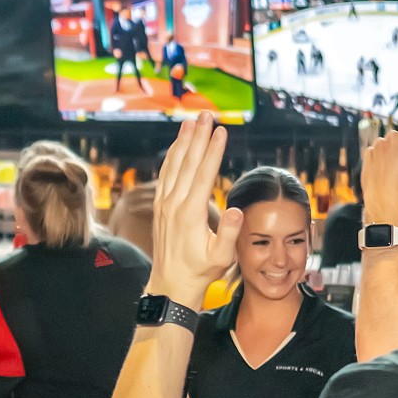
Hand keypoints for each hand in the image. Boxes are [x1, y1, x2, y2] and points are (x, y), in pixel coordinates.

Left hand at [146, 112, 242, 307]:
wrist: (172, 284)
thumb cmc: (201, 272)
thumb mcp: (221, 258)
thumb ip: (229, 233)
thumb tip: (237, 210)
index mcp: (190, 212)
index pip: (204, 173)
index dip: (213, 150)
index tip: (221, 130)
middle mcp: (174, 203)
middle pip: (188, 162)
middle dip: (198, 136)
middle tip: (207, 114)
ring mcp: (164, 203)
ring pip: (173, 164)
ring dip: (183, 141)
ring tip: (191, 121)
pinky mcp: (160, 206)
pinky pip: (165, 174)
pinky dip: (172, 156)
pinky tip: (178, 145)